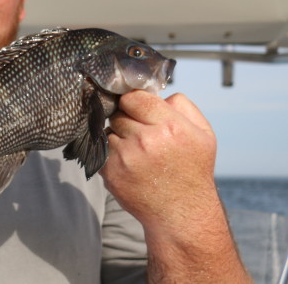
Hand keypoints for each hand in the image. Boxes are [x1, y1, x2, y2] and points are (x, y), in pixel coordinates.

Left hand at [100, 90, 217, 228]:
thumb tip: (155, 93)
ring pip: (108, 131)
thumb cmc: (192, 170)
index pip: (134, 97)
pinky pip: (102, 150)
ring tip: (136, 151)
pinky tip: (129, 163)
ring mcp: (125, 157)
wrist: (180, 212)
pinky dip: (111, 153)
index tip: (137, 109)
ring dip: (118, 137)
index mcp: (170, 127)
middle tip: (140, 134)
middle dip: (127, 120)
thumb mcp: (203, 134)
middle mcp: (146, 141)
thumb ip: (182, 106)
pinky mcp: (110, 172)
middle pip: (118, 113)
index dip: (134, 102)